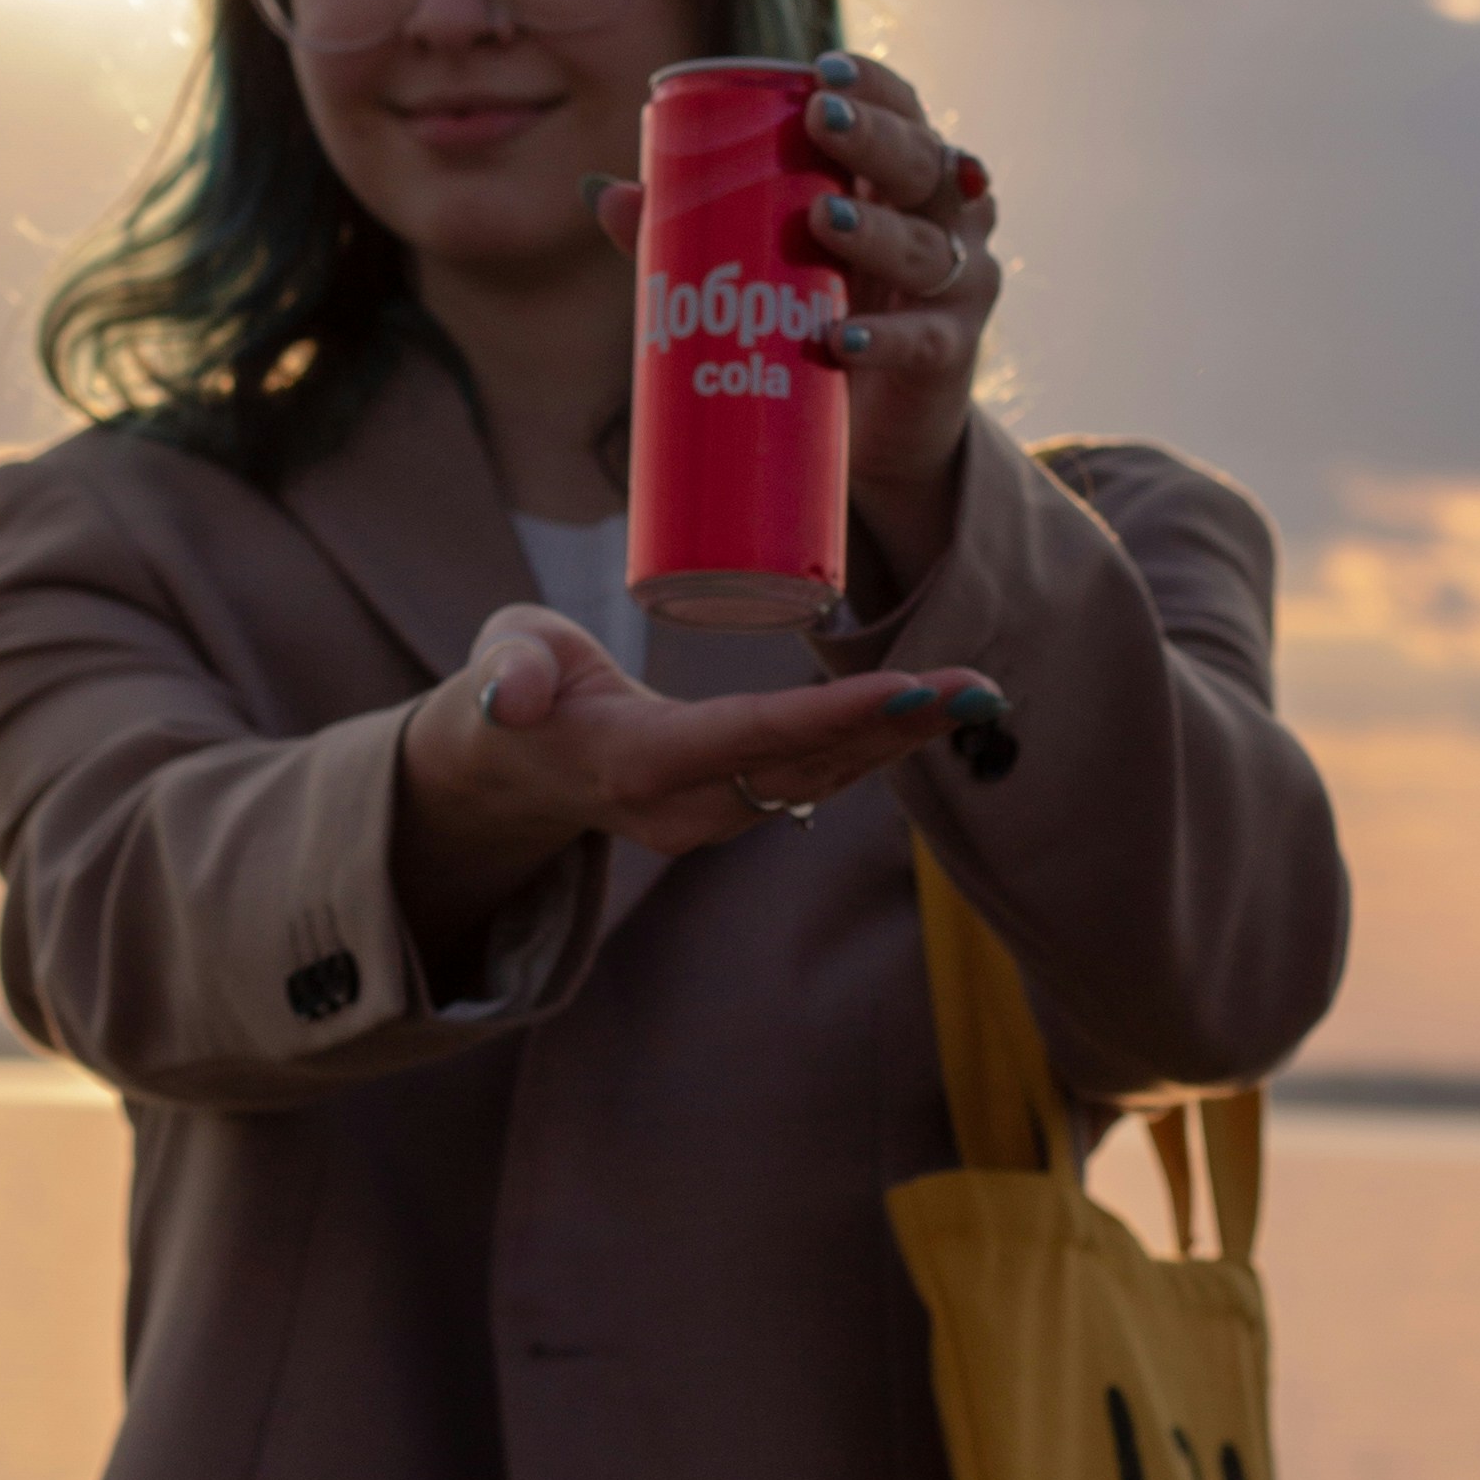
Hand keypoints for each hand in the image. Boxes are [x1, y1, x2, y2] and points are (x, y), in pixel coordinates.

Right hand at [394, 603, 1005, 976]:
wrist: (509, 770)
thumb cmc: (513, 695)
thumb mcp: (499, 662)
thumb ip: (511, 674)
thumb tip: (515, 699)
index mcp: (633, 764)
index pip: (746, 737)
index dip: (830, 717)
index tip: (905, 691)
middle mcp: (683, 807)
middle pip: (804, 765)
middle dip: (896, 728)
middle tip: (979, 687)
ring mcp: (712, 818)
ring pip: (820, 777)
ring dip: (903, 739)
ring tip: (979, 695)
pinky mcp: (733, 808)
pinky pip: (814, 777)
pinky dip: (876, 745)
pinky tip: (930, 712)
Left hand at [591, 50, 999, 598]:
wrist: (873, 426)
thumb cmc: (818, 312)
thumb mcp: (764, 265)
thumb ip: (688, 230)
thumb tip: (602, 193)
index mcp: (902, 178)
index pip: (905, 111)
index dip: (876, 86)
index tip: (822, 73)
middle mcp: (946, 217)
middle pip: (925, 163)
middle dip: (876, 139)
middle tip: (822, 121)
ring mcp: (958, 285)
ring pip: (928, 248)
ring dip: (879, 230)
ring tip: (825, 221)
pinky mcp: (950, 354)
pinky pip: (924, 340)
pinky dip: (884, 338)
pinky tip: (842, 338)